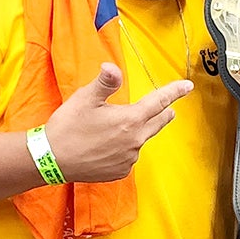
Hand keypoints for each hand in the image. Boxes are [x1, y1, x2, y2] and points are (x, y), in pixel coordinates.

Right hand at [39, 63, 192, 184]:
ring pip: (141, 139)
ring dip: (139, 131)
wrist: (52, 159)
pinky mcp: (120, 172)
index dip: (175, 92)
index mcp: (130, 120)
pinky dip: (125, 148)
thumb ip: (106, 82)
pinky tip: (109, 146)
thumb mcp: (85, 98)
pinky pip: (129, 156)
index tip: (188, 86)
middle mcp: (135, 141)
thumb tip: (113, 67)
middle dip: (164, 112)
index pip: (159, 101)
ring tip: (121, 127)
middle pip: (158, 122)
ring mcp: (129, 159)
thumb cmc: (68, 126)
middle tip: (167, 107)